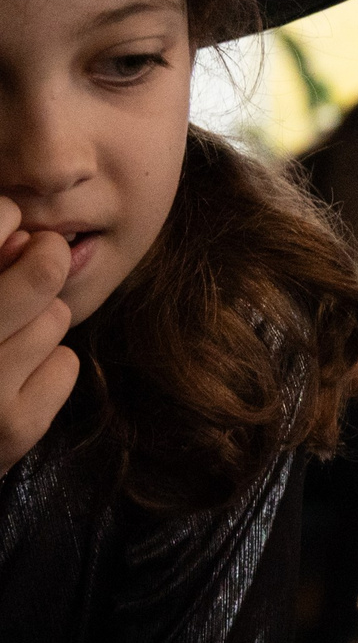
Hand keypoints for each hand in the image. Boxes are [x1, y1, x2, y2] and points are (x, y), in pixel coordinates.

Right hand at [0, 207, 77, 473]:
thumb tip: (24, 235)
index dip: (5, 216)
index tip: (14, 221)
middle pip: (41, 273)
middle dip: (45, 260)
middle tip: (44, 254)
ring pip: (56, 317)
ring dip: (41, 321)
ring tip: (10, 335)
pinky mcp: (16, 425)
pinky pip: (66, 363)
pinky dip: (50, 365)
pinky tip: (19, 376)